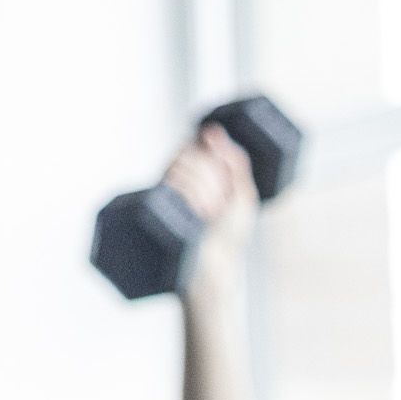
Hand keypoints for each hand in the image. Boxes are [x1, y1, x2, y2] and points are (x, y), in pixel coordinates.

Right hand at [163, 118, 258, 297]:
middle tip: (221, 200)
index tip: (222, 169)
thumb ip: (235, 162)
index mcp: (192, 173)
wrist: (214, 268)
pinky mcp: (157, 206)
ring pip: (179, 166)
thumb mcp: (242, 194)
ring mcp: (164, 192)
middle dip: (210, 172)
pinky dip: (192, 194)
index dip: (207, 149)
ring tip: (211, 213)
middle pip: (187, 152)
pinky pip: (171, 182)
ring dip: (204, 187)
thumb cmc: (228, 236)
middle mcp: (174, 179)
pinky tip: (200, 214)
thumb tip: (212, 131)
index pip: (191, 144)